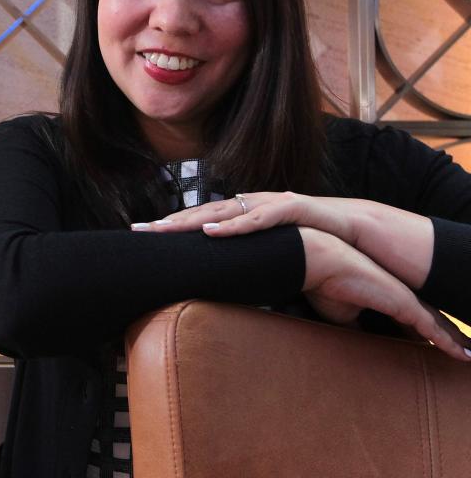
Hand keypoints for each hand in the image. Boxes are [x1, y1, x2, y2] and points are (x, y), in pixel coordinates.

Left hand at [135, 192, 433, 289]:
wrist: (365, 234)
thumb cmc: (317, 249)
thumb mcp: (275, 264)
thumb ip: (250, 274)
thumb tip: (223, 299)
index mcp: (246, 218)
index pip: (201, 223)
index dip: (171, 231)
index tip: (140, 239)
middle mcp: (254, 206)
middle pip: (202, 213)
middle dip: (169, 222)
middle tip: (137, 231)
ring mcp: (273, 203)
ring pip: (224, 209)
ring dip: (191, 219)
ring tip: (162, 229)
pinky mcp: (296, 208)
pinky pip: (260, 216)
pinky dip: (234, 223)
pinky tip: (210, 230)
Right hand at [299, 227, 470, 361]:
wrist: (322, 261)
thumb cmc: (326, 284)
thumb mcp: (341, 315)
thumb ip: (356, 328)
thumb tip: (358, 346)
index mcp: (384, 296)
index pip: (409, 320)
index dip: (422, 333)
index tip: (428, 347)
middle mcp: (399, 296)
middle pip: (430, 321)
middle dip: (447, 336)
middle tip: (464, 352)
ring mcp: (405, 299)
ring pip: (439, 325)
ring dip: (456, 341)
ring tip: (469, 356)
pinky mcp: (406, 304)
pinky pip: (435, 329)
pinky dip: (451, 344)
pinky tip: (465, 356)